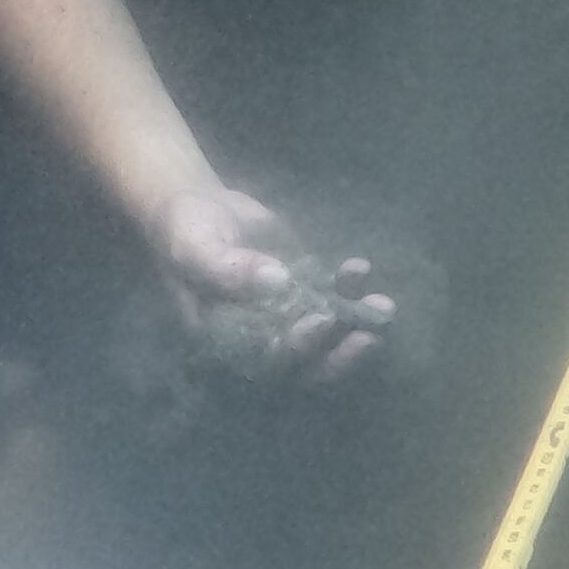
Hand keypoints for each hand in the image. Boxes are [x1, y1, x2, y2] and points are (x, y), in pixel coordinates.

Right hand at [149, 184, 393, 381]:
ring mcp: (285, 314)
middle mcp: (260, 338)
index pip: (268, 362)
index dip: (299, 349)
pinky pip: (331, 297)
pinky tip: (360, 268)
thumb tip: (277, 280)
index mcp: (228, 342)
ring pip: (327, 335)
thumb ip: (228, 268)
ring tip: (383, 304)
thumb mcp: (195, 246)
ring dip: (355, 323)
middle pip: (307, 364)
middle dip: (341, 355)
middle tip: (368, 336)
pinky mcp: (303, 288)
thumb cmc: (185, 230)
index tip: (322, 321)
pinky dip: (349, 288)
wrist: (197, 204)